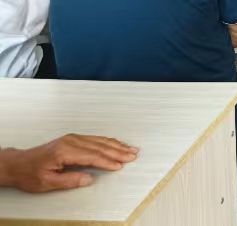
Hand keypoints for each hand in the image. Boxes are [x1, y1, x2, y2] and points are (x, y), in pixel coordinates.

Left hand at [0, 135, 137, 192]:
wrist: (18, 164)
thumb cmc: (30, 174)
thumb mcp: (48, 182)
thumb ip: (70, 180)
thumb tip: (90, 179)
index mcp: (65, 151)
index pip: (92, 156)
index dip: (108, 161)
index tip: (120, 165)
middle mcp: (71, 141)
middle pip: (99, 146)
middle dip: (118, 151)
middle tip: (133, 155)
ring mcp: (72, 138)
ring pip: (99, 141)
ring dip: (116, 145)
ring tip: (130, 149)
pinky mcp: (73, 139)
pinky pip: (94, 139)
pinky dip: (107, 142)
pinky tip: (116, 143)